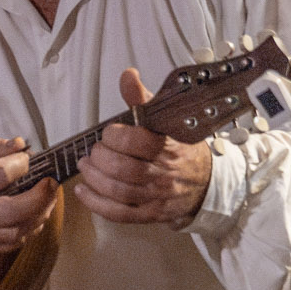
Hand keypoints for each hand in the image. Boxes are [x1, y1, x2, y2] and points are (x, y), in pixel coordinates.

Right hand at [0, 137, 57, 259]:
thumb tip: (20, 145)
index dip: (21, 164)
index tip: (28, 158)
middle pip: (15, 210)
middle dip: (42, 195)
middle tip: (51, 181)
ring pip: (19, 230)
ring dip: (41, 213)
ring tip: (47, 196)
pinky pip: (14, 243)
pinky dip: (31, 228)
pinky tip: (35, 213)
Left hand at [75, 67, 213, 227]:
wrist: (206, 182)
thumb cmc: (180, 149)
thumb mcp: (165, 120)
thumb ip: (142, 99)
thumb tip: (127, 75)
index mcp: (168, 146)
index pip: (137, 142)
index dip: (114, 136)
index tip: (109, 133)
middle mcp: (164, 173)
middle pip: (123, 169)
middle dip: (101, 158)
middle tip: (94, 151)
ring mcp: (157, 197)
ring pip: (119, 191)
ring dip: (94, 178)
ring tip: (85, 167)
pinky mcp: (150, 214)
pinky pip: (119, 214)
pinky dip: (96, 203)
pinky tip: (84, 191)